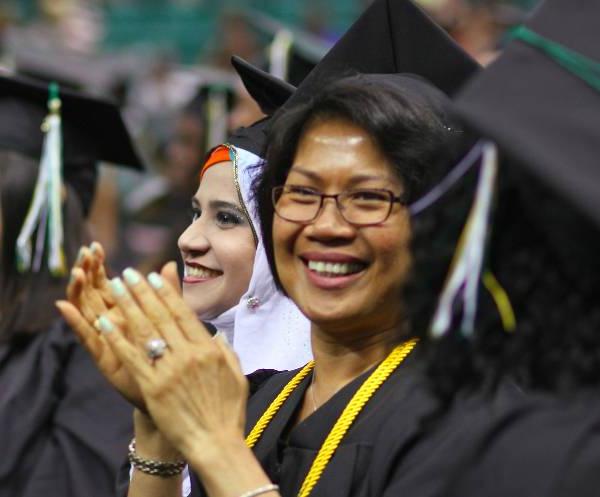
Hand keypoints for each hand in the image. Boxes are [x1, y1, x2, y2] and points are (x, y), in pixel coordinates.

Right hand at [58, 243, 180, 411]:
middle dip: (88, 273)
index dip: (100, 267)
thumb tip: (169, 264)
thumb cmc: (175, 357)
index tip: (95, 246)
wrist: (178, 394)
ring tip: (78, 272)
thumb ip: (169, 293)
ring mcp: (108, 342)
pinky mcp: (105, 360)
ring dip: (80, 292)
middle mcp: (114, 325)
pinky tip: (64, 306)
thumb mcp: (173, 321)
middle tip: (84, 252)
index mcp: (128, 315)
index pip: (107, 285)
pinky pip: (87, 339)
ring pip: (88, 312)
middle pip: (94, 294)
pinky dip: (75, 322)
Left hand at [96, 267, 248, 458]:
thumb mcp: (237, 376)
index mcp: (208, 350)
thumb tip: (216, 333)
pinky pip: (132, 357)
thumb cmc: (228, 411)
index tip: (154, 276)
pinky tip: (105, 322)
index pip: (183, 314)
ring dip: (127, 305)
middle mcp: (188, 355)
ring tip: (114, 287)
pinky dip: (117, 337)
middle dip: (142, 292)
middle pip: (161, 316)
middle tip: (128, 273)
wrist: (216, 443)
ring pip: (145, 330)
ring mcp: (170, 370)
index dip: (166, 293)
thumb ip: (226, 351)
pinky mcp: (153, 387)